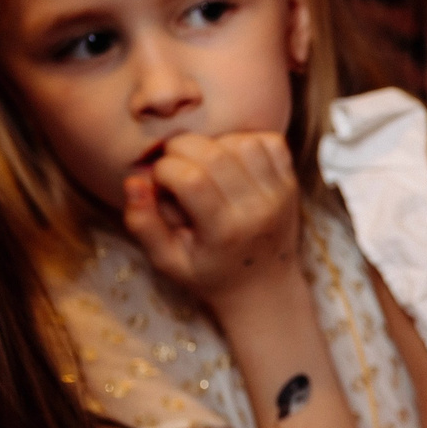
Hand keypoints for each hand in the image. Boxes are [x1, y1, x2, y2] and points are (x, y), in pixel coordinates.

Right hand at [122, 131, 300, 305]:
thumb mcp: (167, 260)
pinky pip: (272, 142)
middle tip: (175, 166)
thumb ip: (143, 223)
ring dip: (215, 143)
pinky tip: (231, 159)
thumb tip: (135, 180)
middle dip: (182, 149)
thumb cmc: (208, 273)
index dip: (164, 169)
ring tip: (203, 163)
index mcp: (224, 232)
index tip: (160, 181)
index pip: (191, 179)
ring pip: (242, 142)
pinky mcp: (291, 184)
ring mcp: (279, 195)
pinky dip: (246, 141)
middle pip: (214, 154)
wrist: (264, 286)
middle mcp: (256, 211)